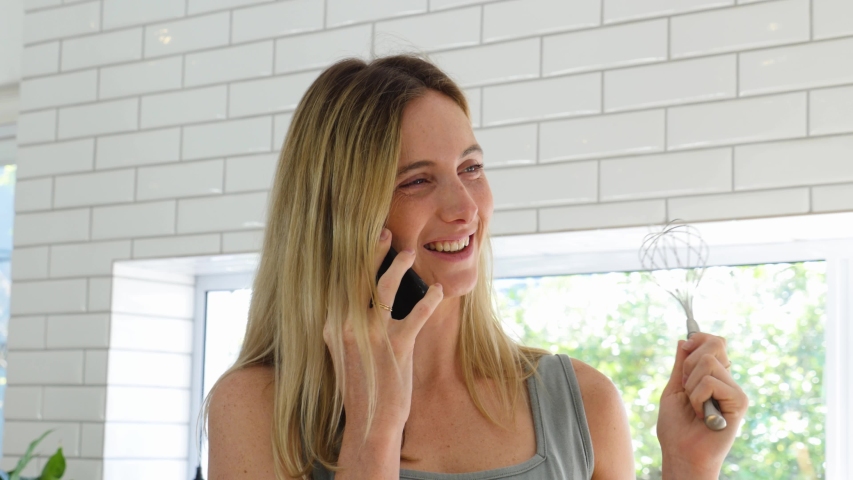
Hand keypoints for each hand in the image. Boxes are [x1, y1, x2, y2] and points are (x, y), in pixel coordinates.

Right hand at [323, 228, 442, 474]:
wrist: (369, 424)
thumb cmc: (361, 388)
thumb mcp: (344, 354)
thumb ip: (347, 327)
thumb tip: (360, 301)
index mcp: (331, 325)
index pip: (341, 283)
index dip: (352, 259)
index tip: (360, 239)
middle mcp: (346, 326)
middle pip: (358, 277)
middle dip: (371, 251)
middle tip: (385, 232)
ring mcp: (370, 335)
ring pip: (384, 288)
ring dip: (398, 266)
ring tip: (409, 253)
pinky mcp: (395, 347)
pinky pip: (416, 313)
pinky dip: (429, 299)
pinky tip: (438, 290)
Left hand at [657, 333, 748, 478]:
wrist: (681, 453)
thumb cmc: (676, 427)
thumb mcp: (674, 389)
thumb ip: (681, 365)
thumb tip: (685, 340)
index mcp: (713, 377)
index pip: (715, 342)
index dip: (699, 339)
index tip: (685, 347)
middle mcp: (727, 381)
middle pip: (715, 344)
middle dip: (689, 362)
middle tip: (686, 388)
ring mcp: (734, 391)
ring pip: (708, 362)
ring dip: (691, 385)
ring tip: (694, 406)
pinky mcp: (739, 402)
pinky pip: (711, 382)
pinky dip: (697, 397)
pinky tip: (702, 415)